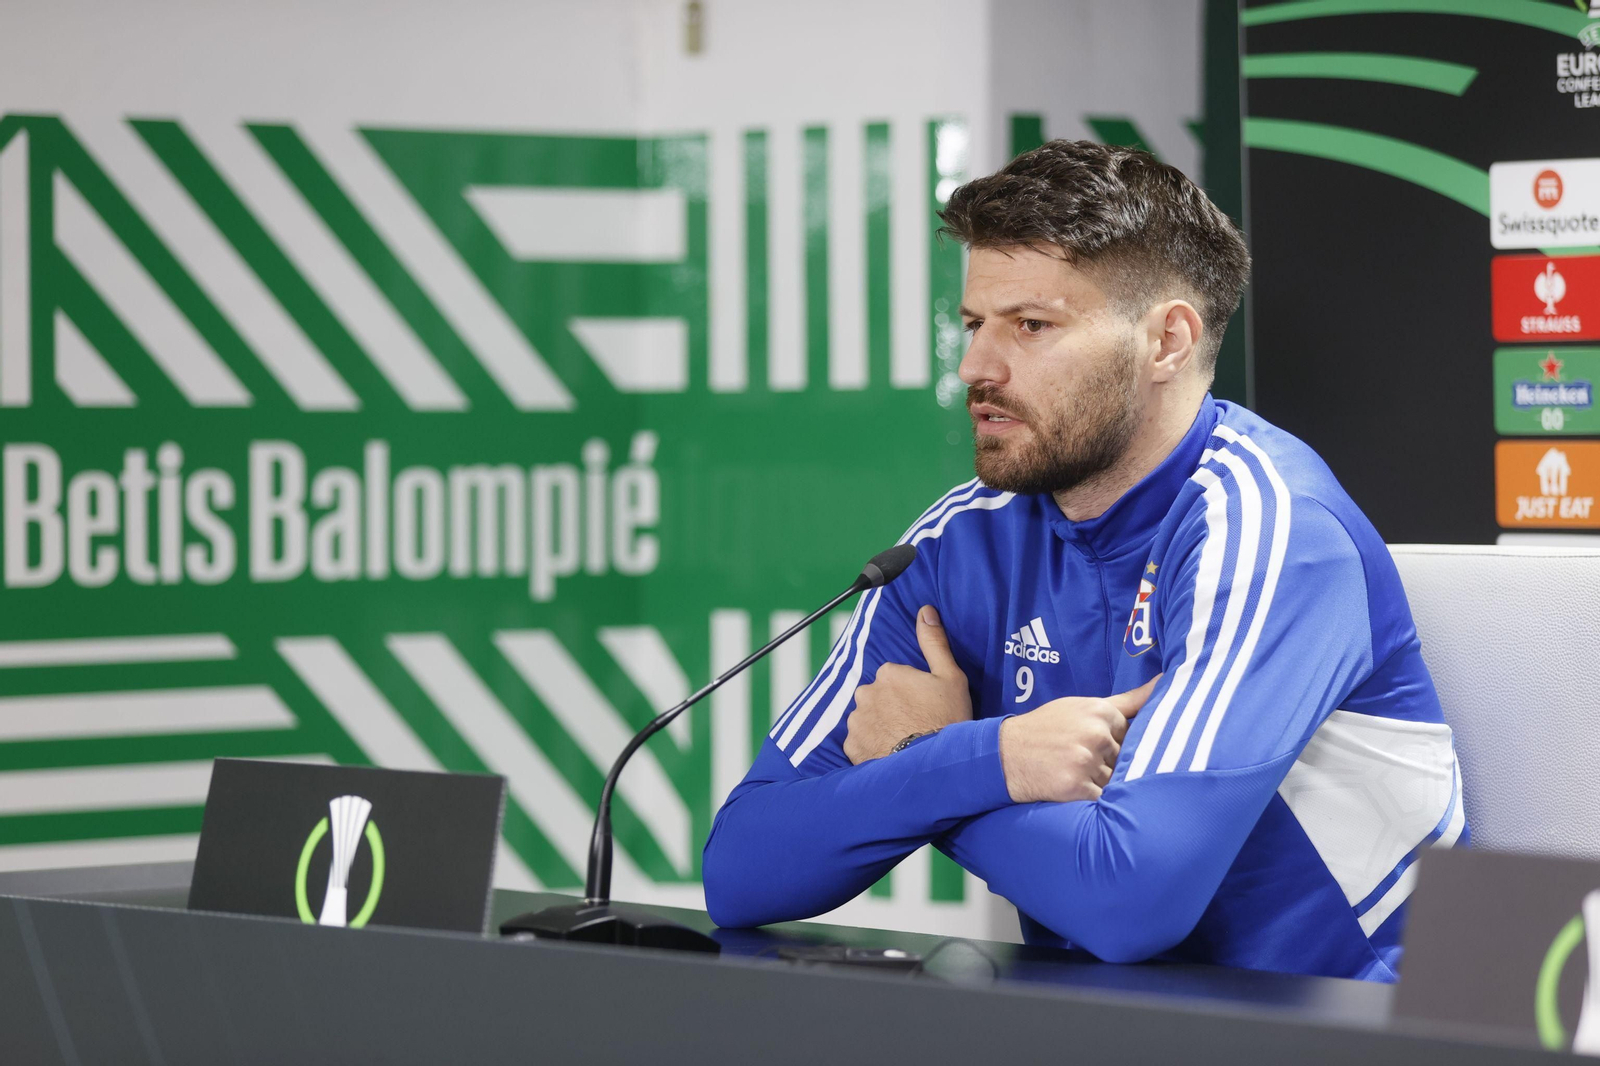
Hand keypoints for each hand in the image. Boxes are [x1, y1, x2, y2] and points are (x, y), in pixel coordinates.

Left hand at [844, 606, 972, 763]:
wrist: (935, 766)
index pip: (894, 678)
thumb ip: (934, 642)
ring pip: (867, 719)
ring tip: (904, 741)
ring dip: (879, 726)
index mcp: (888, 673)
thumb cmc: (947, 720)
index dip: (910, 692)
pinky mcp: (852, 747)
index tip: (924, 706)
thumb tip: (925, 610)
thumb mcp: (950, 677)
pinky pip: (859, 742)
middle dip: (890, 707)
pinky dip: (871, 746)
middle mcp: (866, 693)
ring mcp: (857, 721)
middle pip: (877, 697)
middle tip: (914, 724)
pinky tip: (891, 753)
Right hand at [998, 677, 1159, 802]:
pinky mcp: (1076, 786)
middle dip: (1107, 764)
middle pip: (1124, 759)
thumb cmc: (1048, 729)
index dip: (1113, 744)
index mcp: (1101, 711)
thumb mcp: (1083, 706)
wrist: (1005, 754)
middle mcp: (1095, 734)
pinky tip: (1071, 786)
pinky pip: (1101, 799)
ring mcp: (1086, 761)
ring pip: (1114, 781)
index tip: (1092, 744)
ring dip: (1098, 782)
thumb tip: (1166, 682)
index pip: (1131, 736)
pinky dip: (1089, 797)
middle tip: (1078, 759)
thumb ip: (1128, 700)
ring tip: (1072, 771)